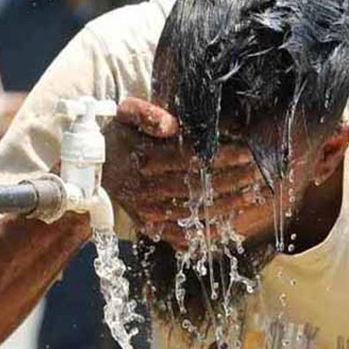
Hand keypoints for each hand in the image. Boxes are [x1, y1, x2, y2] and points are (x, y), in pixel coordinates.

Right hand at [102, 98, 269, 248]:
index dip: (222, 156)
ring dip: (224, 206)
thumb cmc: (117, 136)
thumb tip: (169, 124)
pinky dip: (202, 234)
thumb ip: (146, 113)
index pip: (191, 158)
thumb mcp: (125, 114)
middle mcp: (145, 186)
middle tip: (257, 174)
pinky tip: (226, 228)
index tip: (247, 152)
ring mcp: (147, 209)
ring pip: (192, 212)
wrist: (91, 168)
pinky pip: (178, 234)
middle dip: (232, 180)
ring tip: (250, 196)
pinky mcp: (148, 224)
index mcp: (143, 157)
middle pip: (196, 186)